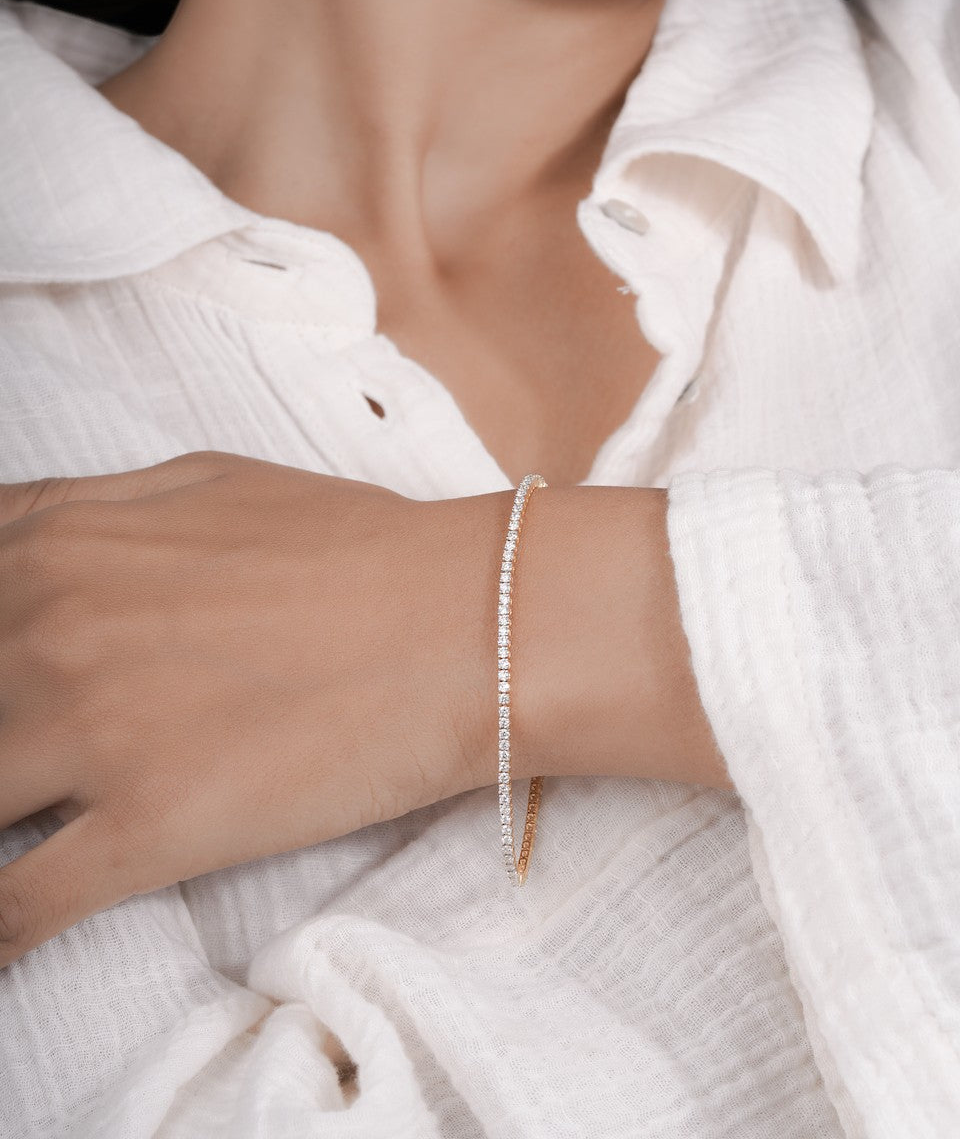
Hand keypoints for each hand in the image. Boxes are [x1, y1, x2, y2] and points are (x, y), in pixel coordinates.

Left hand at [0, 451, 503, 967]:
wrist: (463, 622)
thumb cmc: (348, 547)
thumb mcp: (199, 482)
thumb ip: (78, 509)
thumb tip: (9, 544)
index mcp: (55, 547)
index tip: (5, 704)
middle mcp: (46, 634)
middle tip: (34, 767)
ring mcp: (90, 735)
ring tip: (26, 830)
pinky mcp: (146, 830)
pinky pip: (9, 909)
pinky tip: (2, 942)